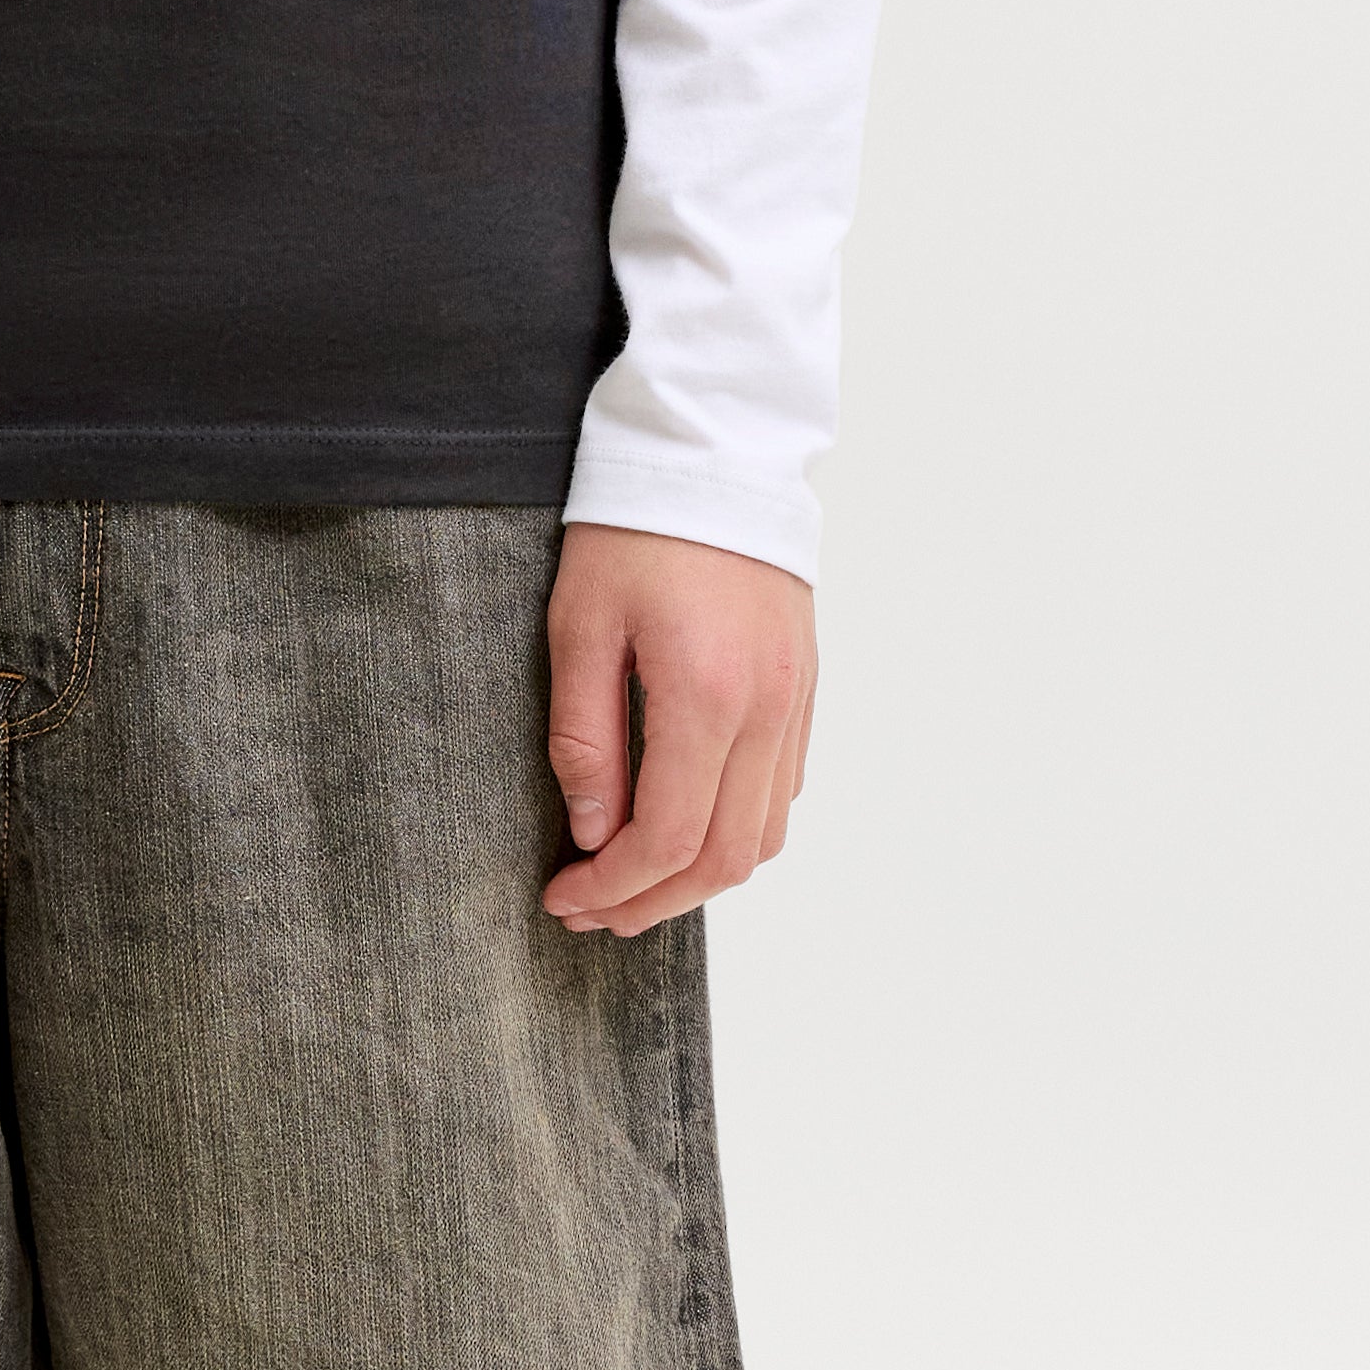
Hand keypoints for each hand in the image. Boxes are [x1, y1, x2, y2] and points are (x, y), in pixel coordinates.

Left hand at [541, 524, 813, 933]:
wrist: (713, 456)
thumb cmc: (633, 532)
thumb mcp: (578, 628)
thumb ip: (585, 739)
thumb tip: (594, 834)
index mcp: (705, 695)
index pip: (665, 839)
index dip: (611, 887)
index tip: (562, 896)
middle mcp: (766, 711)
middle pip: (723, 859)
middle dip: (652, 903)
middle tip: (590, 913)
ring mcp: (797, 703)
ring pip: (765, 837)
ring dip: (700, 879)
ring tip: (634, 884)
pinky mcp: (806, 690)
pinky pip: (783, 792)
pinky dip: (737, 832)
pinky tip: (684, 828)